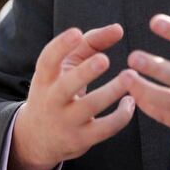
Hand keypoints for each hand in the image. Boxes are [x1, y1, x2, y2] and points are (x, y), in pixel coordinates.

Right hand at [8, 24, 134, 169]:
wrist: (38, 137)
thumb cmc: (58, 90)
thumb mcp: (66, 66)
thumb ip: (90, 43)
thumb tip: (118, 29)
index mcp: (45, 78)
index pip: (47, 60)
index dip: (60, 46)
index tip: (77, 33)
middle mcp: (51, 100)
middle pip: (66, 86)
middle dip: (85, 73)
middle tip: (104, 59)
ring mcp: (65, 121)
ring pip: (90, 107)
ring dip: (111, 92)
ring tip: (130, 75)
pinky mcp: (80, 140)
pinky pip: (104, 129)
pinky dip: (121, 116)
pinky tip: (131, 100)